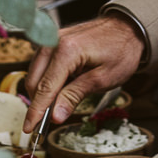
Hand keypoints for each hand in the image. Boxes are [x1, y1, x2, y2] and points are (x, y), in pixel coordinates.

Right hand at [23, 15, 145, 130]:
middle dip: (38, 103)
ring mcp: (51, 40)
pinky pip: (42, 65)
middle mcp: (53, 42)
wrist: (128, 29)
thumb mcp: (102, 79)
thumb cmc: (121, 52)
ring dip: (42, 92)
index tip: (29, 129)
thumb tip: (55, 116)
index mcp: (66, 51)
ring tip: (60, 103)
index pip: (45, 88)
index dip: (36, 111)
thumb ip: (75, 96)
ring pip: (35, 74)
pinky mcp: (53, 41)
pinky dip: (47, 80)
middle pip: (34, 81)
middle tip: (46, 123)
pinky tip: (62, 88)